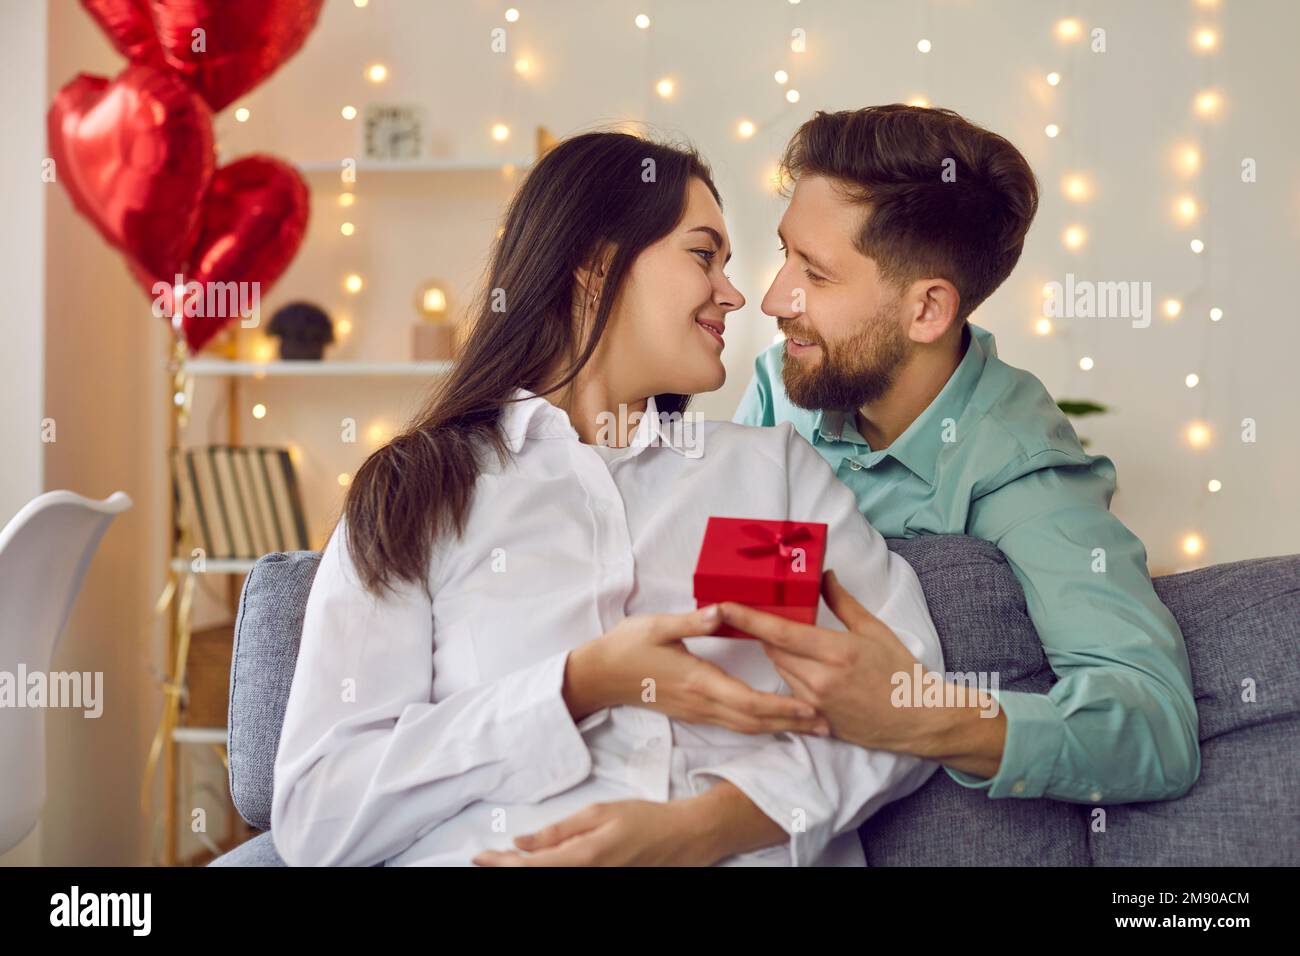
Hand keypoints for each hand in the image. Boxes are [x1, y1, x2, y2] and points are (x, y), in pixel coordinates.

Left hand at [471, 797, 717, 866]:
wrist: (682, 838)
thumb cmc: (643, 819)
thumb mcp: (598, 813)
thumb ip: (558, 831)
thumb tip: (521, 842)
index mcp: (583, 858)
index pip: (530, 866)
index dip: (500, 863)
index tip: (479, 855)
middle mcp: (588, 878)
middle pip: (537, 879)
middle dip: (507, 869)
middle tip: (487, 859)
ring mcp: (596, 885)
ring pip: (551, 883)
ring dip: (526, 872)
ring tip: (504, 862)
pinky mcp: (604, 886)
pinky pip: (567, 882)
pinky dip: (547, 873)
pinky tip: (535, 865)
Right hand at [565, 604, 829, 735]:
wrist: (601, 675)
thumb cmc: (628, 646)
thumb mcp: (658, 625)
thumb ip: (693, 620)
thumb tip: (721, 609)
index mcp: (698, 680)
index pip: (747, 701)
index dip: (781, 708)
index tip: (809, 708)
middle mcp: (702, 702)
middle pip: (754, 721)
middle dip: (791, 724)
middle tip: (826, 724)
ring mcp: (698, 711)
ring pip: (745, 727)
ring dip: (779, 728)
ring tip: (810, 726)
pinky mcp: (694, 712)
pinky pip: (734, 724)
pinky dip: (759, 724)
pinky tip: (775, 721)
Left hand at [717, 569, 930, 752]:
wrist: (918, 719)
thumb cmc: (900, 671)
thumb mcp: (875, 630)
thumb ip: (842, 602)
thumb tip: (824, 575)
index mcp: (836, 652)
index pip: (779, 632)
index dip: (747, 618)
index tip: (722, 606)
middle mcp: (820, 679)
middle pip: (773, 651)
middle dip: (769, 634)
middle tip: (771, 618)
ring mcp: (816, 703)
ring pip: (781, 671)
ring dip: (782, 655)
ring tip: (803, 646)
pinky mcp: (816, 720)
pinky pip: (791, 692)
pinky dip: (794, 676)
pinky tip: (813, 671)